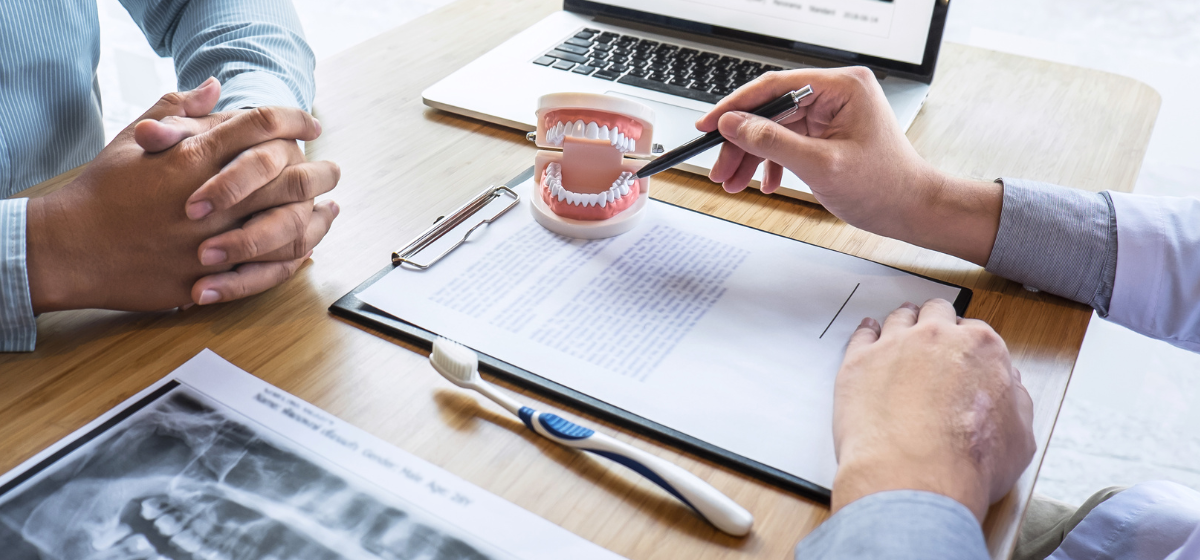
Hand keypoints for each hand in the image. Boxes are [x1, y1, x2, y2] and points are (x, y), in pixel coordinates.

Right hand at [26, 79, 339, 311]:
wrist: (69, 247)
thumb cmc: (100, 191)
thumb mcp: (134, 139)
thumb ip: (179, 110)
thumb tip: (215, 87)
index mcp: (193, 157)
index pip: (260, 127)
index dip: (293, 121)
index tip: (310, 124)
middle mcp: (210, 199)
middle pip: (288, 178)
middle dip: (319, 172)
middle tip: (333, 169)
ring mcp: (211, 243)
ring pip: (286, 228)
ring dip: (315, 219)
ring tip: (329, 210)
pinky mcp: (207, 279)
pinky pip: (265, 273)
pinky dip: (292, 262)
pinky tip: (306, 252)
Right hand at [695, 68, 1001, 265]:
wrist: (912, 210)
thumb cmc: (884, 187)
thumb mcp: (820, 166)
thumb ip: (772, 141)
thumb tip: (734, 124)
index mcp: (842, 87)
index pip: (775, 86)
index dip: (736, 107)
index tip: (709, 124)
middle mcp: (837, 93)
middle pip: (771, 110)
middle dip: (742, 142)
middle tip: (720, 168)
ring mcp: (833, 112)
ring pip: (775, 128)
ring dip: (752, 156)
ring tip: (734, 181)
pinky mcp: (829, 131)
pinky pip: (789, 140)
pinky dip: (772, 162)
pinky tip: (765, 182)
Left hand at [831, 300, 1035, 522]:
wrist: (915, 476)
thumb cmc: (967, 462)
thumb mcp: (1020, 437)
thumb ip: (1016, 403)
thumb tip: (1010, 388)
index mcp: (981, 348)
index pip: (975, 331)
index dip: (968, 343)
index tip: (962, 353)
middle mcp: (937, 337)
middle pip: (936, 314)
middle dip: (936, 322)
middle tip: (932, 336)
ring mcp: (894, 345)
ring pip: (899, 318)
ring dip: (903, 322)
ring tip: (900, 329)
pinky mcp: (859, 361)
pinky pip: (862, 334)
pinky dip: (866, 332)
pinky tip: (868, 335)